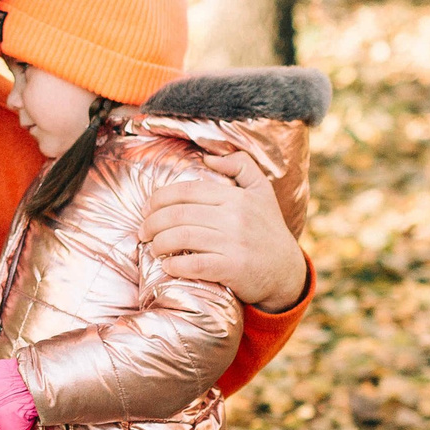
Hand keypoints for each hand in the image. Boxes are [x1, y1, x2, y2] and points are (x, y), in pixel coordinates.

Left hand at [140, 152, 308, 313]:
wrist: (286, 271)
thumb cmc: (268, 229)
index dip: (159, 198)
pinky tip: (167, 266)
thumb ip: (241, 165)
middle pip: (178, 214)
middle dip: (152, 222)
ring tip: (152, 248)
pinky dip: (174, 265)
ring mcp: (234, 243)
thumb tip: (209, 158)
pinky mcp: (232, 268)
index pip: (187, 191)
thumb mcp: (262, 191)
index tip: (146, 209)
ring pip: (182, 237)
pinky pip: (195, 264)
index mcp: (236, 196)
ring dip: (158, 243)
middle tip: (142, 231)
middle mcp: (234, 217)